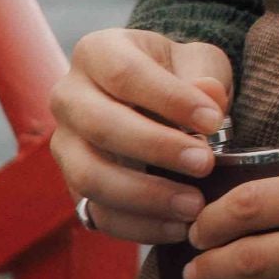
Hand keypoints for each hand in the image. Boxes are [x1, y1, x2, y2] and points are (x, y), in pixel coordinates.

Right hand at [49, 27, 230, 243]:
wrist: (160, 98)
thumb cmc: (181, 73)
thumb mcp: (199, 60)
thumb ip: (204, 74)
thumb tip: (209, 96)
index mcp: (97, 52)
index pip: (125, 73)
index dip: (169, 99)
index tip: (214, 120)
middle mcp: (68, 96)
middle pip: (100, 125)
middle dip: (156, 148)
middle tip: (205, 163)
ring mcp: (65, 145)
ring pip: (89, 176)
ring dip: (144, 195)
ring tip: (194, 205)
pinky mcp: (73, 186)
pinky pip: (96, 213)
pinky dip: (137, 226)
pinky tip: (177, 227)